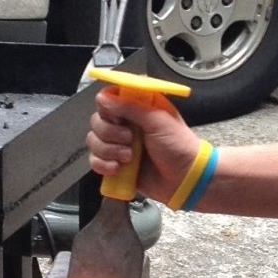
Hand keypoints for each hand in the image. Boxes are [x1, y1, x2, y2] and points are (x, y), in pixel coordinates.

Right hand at [86, 89, 202, 203]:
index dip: (107, 107)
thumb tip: (104, 97)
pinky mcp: (115, 163)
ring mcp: (119, 144)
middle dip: (110, 133)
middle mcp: (125, 124)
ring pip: (94, 141)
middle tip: (129, 139)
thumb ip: (130, 106)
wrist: (184, 179)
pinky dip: (103, 165)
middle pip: (97, 120)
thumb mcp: (158, 120)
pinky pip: (95, 161)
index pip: (109, 98)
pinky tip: (118, 169)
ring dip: (108, 150)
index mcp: (137, 108)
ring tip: (129, 157)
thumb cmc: (179, 146)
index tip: (117, 117)